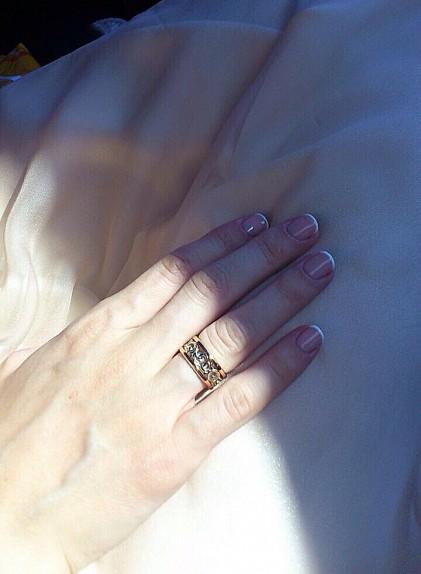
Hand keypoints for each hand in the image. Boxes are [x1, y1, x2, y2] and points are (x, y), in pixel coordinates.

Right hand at [0, 210, 334, 571]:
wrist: (2, 517)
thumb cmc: (8, 442)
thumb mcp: (21, 373)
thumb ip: (51, 345)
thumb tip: (52, 336)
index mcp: (98, 330)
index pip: (173, 271)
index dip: (222, 241)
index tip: (258, 222)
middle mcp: (131, 355)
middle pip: (213, 290)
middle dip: (265, 254)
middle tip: (306, 230)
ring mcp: (154, 401)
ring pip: (232, 334)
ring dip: (282, 295)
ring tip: (320, 268)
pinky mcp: (172, 451)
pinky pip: (238, 400)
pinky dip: (280, 367)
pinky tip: (311, 341)